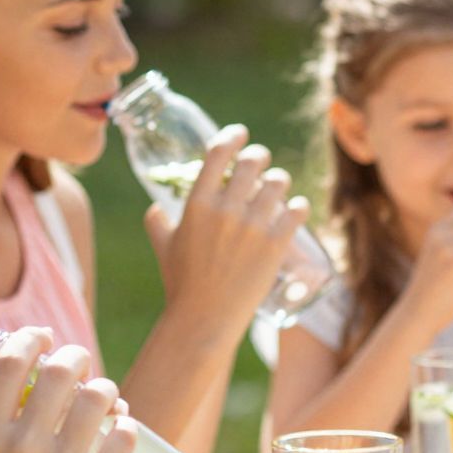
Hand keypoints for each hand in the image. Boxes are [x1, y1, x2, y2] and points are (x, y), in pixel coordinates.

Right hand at [0, 329, 136, 452]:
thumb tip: (26, 393)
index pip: (9, 364)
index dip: (31, 340)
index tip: (43, 337)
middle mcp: (21, 450)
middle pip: (60, 372)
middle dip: (75, 359)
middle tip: (81, 366)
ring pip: (99, 397)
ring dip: (106, 390)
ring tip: (105, 400)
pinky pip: (123, 435)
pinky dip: (126, 425)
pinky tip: (122, 429)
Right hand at [149, 124, 309, 330]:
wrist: (205, 318)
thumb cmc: (182, 284)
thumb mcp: (164, 247)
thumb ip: (157, 223)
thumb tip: (155, 209)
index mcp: (197, 204)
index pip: (218, 153)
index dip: (233, 137)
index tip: (241, 133)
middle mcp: (227, 209)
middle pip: (253, 162)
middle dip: (259, 157)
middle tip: (261, 161)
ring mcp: (254, 226)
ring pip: (278, 183)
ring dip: (279, 180)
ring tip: (278, 186)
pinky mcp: (276, 245)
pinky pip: (296, 211)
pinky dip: (297, 206)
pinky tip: (295, 208)